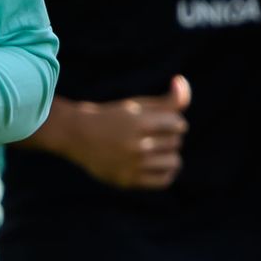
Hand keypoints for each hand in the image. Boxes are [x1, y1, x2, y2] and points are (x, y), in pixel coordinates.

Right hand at [38, 78, 189, 189]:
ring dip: (169, 155)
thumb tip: (181, 80)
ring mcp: (133, 165)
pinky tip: (156, 165)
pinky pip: (164, 180)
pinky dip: (165, 172)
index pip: (178, 124)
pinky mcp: (129, 180)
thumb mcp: (139, 105)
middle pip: (176, 142)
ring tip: (157, 151)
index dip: (172, 122)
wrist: (79, 136)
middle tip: (151, 136)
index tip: (160, 122)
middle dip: (168, 137)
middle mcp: (136, 145)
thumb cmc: (114, 117)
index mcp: (139, 122)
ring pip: (174, 162)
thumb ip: (166, 98)